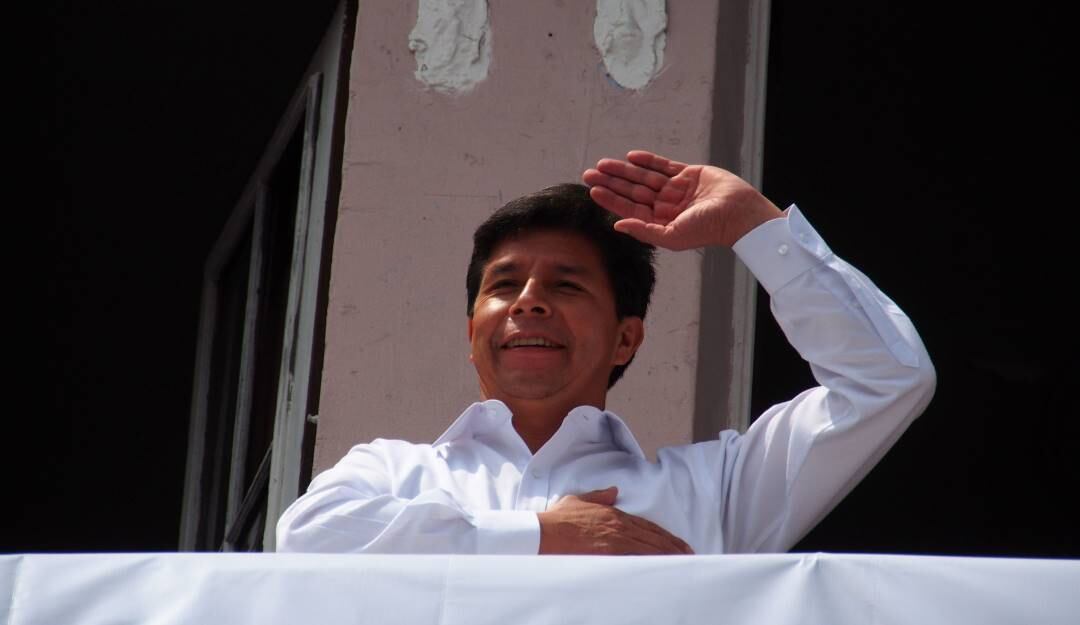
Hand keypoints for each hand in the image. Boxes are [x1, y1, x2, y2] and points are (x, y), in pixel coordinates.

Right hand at [537, 487, 693, 554]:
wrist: (545, 532)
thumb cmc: (558, 519)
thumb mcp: (578, 500)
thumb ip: (598, 496)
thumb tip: (613, 490)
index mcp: (613, 514)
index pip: (646, 526)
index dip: (664, 535)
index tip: (677, 542)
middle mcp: (619, 526)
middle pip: (653, 537)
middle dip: (673, 546)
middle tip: (689, 554)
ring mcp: (616, 540)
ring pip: (650, 547)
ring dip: (668, 554)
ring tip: (683, 561)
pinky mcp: (610, 553)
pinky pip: (637, 558)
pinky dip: (652, 562)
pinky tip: (663, 567)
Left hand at [582, 150, 783, 249]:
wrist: (738, 213)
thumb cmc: (707, 229)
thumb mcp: (672, 236)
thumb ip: (644, 231)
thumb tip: (617, 225)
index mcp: (661, 222)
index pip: (630, 209)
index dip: (611, 199)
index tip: (593, 190)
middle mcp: (666, 206)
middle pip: (633, 191)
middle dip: (612, 182)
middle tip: (589, 173)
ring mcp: (677, 189)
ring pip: (644, 177)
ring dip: (624, 170)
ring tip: (604, 164)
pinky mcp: (689, 174)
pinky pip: (664, 166)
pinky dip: (648, 161)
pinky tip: (631, 157)